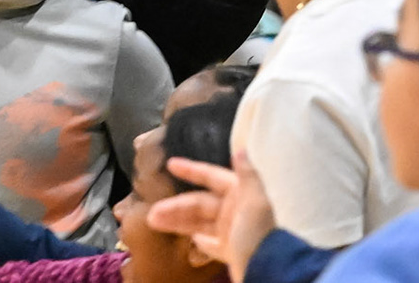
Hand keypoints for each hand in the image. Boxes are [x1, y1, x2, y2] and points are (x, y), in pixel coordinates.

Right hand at [147, 150, 276, 282]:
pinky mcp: (230, 251)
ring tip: (154, 223)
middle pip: (199, 203)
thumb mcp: (254, 201)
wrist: (266, 269)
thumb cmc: (256, 233)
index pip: (212, 177)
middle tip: (152, 212)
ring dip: (177, 222)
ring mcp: (231, 231)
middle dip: (175, 206)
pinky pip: (210, 243)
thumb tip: (240, 148)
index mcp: (239, 195)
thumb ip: (247, 174)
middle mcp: (234, 211)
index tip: (170, 164)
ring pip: (199, 222)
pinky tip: (189, 239)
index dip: (192, 171)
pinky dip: (199, 240)